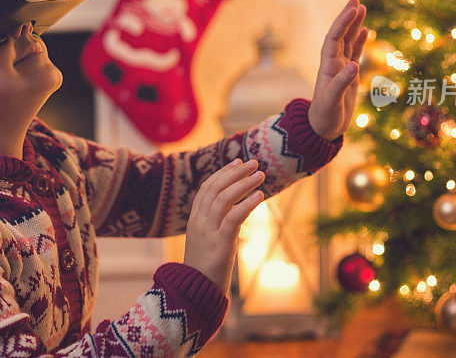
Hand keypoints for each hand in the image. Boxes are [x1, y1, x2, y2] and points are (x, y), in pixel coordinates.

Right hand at [183, 158, 264, 294]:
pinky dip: (247, 204)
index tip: (238, 161)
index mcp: (194, 219)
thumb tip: (235, 211)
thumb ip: (217, 224)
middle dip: (236, 172)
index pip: (207, 187)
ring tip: (261, 176)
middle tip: (254, 163)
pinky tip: (260, 196)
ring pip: (224, 198)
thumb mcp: (208, 241)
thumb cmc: (205, 269)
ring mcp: (207, 232)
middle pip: (215, 188)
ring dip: (244, 184)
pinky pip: (233, 217)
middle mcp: (198, 222)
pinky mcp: (219, 244)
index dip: (223, 172)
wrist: (196, 294)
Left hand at [308, 0, 367, 140]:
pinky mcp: (349, 76)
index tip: (353, 8)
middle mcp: (333, 64)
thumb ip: (341, 83)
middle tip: (356, 0)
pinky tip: (365, 30)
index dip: (343, 23)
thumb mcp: (332, 102)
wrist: (323, 129)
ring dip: (353, 26)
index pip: (335, 38)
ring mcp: (341, 68)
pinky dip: (359, 41)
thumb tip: (355, 65)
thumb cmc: (325, 117)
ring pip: (348, 42)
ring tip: (361, 9)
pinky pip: (355, 53)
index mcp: (327, 66)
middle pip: (340, 35)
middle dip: (347, 18)